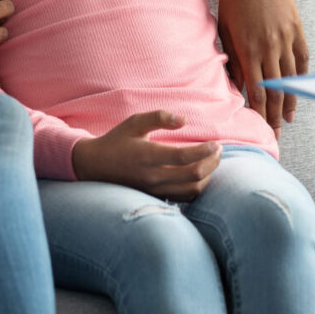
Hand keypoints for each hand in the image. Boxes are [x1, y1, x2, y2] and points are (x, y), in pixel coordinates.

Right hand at [71, 111, 222, 200]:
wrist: (95, 166)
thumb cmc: (117, 140)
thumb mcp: (134, 122)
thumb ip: (159, 117)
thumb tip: (183, 120)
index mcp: (148, 156)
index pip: (185, 157)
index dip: (205, 151)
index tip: (216, 143)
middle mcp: (153, 176)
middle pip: (194, 175)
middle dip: (212, 162)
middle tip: (218, 150)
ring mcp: (154, 189)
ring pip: (192, 189)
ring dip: (208, 176)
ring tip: (212, 161)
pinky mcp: (155, 196)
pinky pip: (183, 197)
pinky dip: (197, 187)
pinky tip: (200, 174)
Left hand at [213, 0, 308, 135]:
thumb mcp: (225, 27)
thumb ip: (233, 58)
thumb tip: (239, 85)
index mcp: (248, 48)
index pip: (257, 92)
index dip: (260, 114)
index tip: (261, 130)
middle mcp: (269, 46)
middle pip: (276, 90)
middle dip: (275, 116)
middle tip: (276, 134)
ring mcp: (286, 36)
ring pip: (291, 78)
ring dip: (290, 100)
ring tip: (288, 118)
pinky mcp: (297, 26)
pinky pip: (302, 57)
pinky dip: (302, 75)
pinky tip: (300, 88)